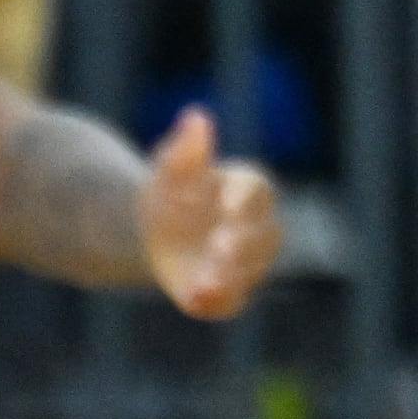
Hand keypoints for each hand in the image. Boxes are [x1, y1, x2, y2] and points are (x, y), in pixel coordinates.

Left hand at [140, 106, 280, 318]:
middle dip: (243, 242)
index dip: (243, 199)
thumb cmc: (171, 193)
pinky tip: (194, 299)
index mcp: (247, 189)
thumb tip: (196, 117)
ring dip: (229, 275)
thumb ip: (186, 149)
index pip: (257, 192)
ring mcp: (247, 263)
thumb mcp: (170, 169)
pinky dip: (217, 301)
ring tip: (204, 279)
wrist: (155, 234)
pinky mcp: (230, 292)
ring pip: (251, 271)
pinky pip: (232, 300)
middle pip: (263, 235)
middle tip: (219, 245)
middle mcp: (256, 227)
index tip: (226, 204)